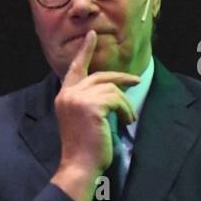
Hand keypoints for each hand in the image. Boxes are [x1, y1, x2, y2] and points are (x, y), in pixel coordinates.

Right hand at [54, 29, 140, 175]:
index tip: (92, 36)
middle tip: (136, 81)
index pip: (75, 68)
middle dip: (121, 78)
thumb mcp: (83, 119)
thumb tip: (112, 90)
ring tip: (127, 119)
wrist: (79, 165)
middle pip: (100, 76)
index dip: (85, 51)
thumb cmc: (84, 147)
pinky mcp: (92, 106)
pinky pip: (117, 99)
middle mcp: (68, 94)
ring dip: (125, 104)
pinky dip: (126, 110)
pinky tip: (125, 122)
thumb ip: (89, 101)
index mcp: (63, 96)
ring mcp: (78, 99)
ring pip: (112, 89)